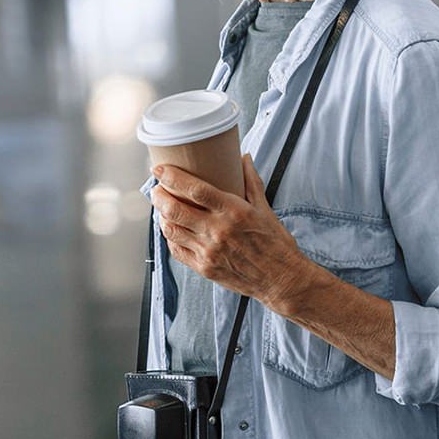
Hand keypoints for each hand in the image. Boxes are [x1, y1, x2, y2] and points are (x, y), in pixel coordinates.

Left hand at [150, 155, 316, 311]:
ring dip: (161, 215)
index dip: (172, 177)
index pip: (195, 190)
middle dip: (159, 196)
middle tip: (157, 188)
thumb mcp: (265, 209)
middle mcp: (218, 231)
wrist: (281, 279)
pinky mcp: (204, 268)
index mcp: (234, 212)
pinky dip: (170, 237)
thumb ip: (251, 181)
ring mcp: (209, 252)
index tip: (160, 169)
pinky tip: (172, 228)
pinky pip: (177, 250)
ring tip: (162, 206)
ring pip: (171, 230)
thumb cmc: (276, 244)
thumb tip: (243, 158)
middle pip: (175, 209)